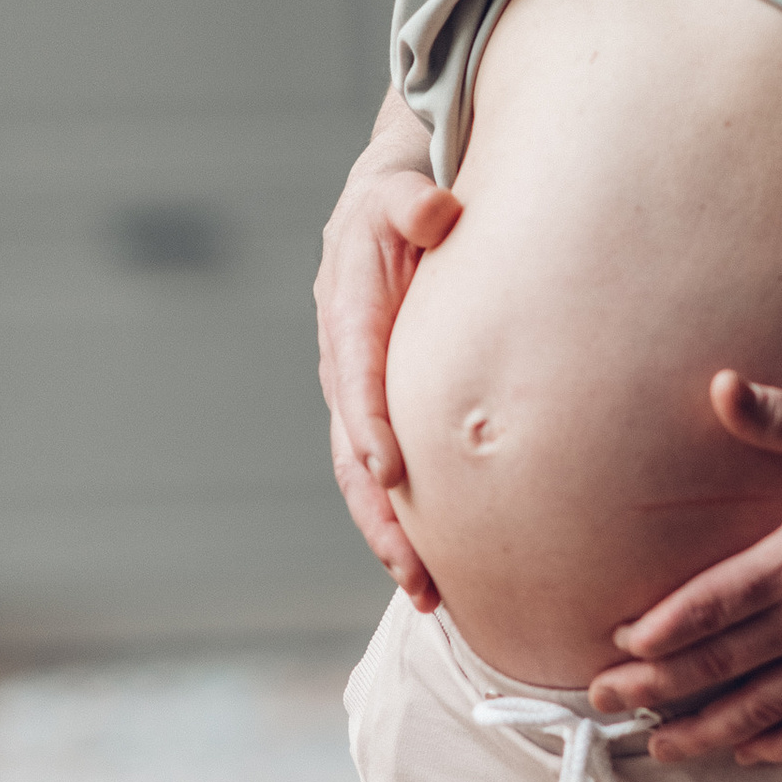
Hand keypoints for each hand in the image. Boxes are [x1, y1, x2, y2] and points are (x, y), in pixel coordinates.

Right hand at [313, 149, 461, 605]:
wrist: (391, 204)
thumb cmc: (405, 198)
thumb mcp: (403, 187)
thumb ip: (414, 201)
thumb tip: (437, 214)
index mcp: (347, 311)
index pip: (356, 375)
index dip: (369, 423)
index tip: (389, 472)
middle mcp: (344, 362)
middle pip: (353, 454)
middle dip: (381, 516)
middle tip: (417, 572)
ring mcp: (357, 393)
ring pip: (364, 479)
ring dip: (390, 537)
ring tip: (429, 595)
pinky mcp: (378, 410)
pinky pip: (383, 474)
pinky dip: (403, 521)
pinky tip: (434, 569)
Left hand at [588, 372, 781, 765]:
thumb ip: (778, 415)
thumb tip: (718, 384)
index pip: (711, 606)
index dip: (659, 631)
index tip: (619, 643)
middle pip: (721, 665)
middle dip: (655, 688)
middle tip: (604, 701)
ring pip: (764, 708)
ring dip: (706, 731)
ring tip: (661, 746)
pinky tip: (751, 751)